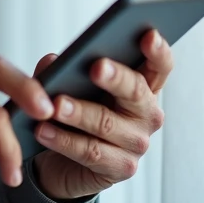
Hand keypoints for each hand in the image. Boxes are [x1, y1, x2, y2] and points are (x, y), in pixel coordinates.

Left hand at [31, 30, 172, 200]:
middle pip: (135, 91)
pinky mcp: (120, 168)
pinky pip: (91, 152)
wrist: (63, 161)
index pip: (160, 65)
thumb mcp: (69, 85)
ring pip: (107, 124)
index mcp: (143, 85)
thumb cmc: (75, 111)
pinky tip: (43, 130)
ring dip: (79, 113)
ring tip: (55, 105)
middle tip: (95, 67)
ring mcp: (137, 143)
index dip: (157, 50)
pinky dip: (64, 140)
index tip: (147, 34)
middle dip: (115, 77)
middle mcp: (147, 114)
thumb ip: (63, 69)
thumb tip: (53, 61)